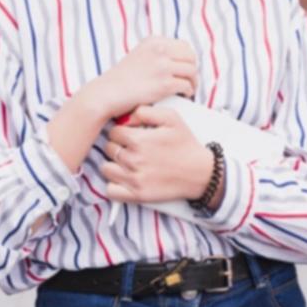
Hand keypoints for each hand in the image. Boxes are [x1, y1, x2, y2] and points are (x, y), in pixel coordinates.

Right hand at [84, 37, 197, 120]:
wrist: (106, 94)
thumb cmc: (121, 79)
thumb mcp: (139, 55)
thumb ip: (156, 53)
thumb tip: (178, 58)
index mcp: (154, 41)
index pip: (184, 46)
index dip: (187, 59)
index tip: (184, 69)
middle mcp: (159, 50)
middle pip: (191, 57)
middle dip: (192, 69)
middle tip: (189, 80)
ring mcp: (162, 66)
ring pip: (192, 71)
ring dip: (192, 82)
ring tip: (188, 89)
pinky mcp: (165, 84)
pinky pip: (187, 86)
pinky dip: (188, 92)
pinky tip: (183, 96)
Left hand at [99, 104, 214, 205]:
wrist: (200, 173)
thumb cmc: (186, 144)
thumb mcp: (172, 118)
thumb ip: (146, 111)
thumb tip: (126, 116)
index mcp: (139, 140)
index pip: (113, 132)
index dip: (121, 131)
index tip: (129, 134)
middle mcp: (133, 160)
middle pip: (109, 148)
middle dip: (117, 146)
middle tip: (130, 148)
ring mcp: (134, 179)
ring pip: (106, 168)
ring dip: (113, 164)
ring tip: (126, 162)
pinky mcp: (137, 195)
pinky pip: (111, 190)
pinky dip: (114, 185)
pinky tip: (123, 179)